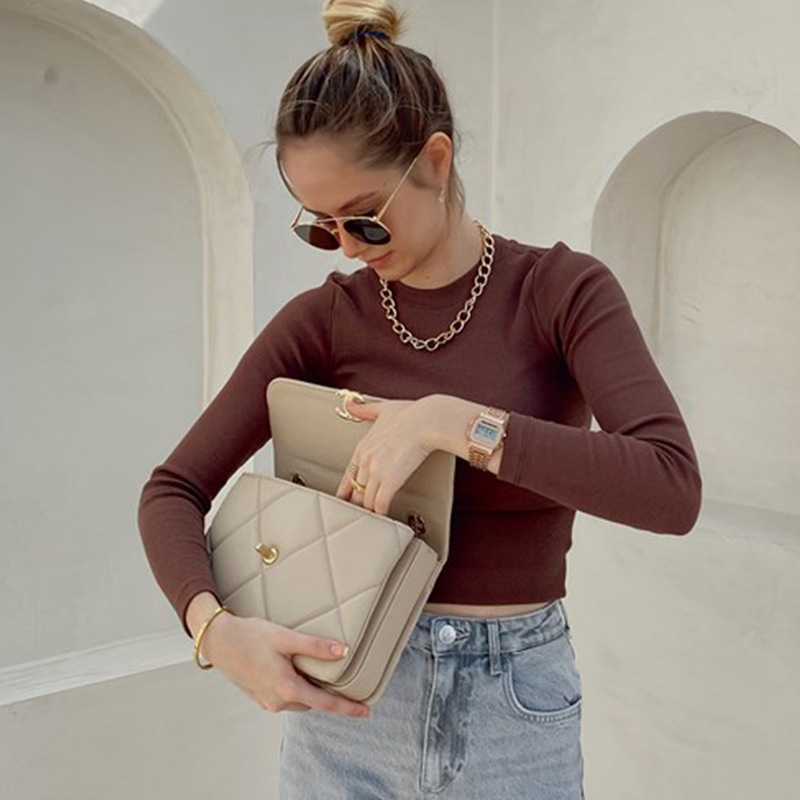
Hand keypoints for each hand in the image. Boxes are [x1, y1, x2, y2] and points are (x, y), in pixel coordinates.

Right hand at [201, 612, 371, 716]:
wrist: (218, 640)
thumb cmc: (250, 636)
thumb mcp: (286, 638)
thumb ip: (315, 647)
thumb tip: (343, 652)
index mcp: (287, 689)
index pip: (326, 703)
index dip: (348, 707)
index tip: (366, 710)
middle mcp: (277, 701)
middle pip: (313, 701)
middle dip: (327, 692)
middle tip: (343, 678)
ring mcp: (267, 701)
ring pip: (298, 699)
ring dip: (310, 689)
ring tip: (318, 671)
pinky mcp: (259, 696)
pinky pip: (285, 697)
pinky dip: (295, 688)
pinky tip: (296, 672)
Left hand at [334, 395, 435, 515]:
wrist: (427, 421)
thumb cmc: (411, 413)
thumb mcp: (382, 409)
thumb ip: (364, 410)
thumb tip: (349, 405)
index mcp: (362, 446)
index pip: (348, 475)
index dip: (347, 490)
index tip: (346, 499)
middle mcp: (365, 461)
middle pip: (357, 491)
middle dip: (361, 502)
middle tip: (363, 512)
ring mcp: (376, 472)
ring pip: (366, 500)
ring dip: (371, 509)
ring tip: (375, 518)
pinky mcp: (390, 481)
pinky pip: (380, 504)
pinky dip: (382, 512)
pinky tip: (385, 516)